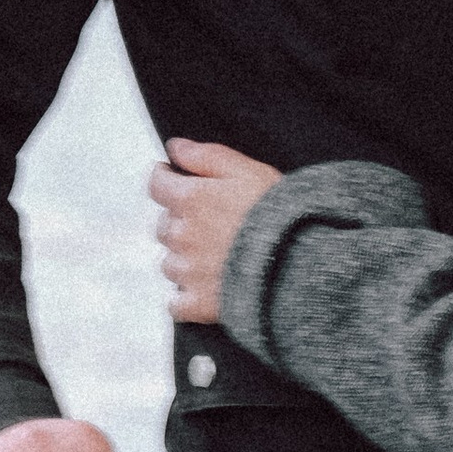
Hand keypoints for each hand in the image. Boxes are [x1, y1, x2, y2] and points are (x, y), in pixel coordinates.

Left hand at [151, 139, 281, 324]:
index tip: (172, 178)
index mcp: (190, 200)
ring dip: (184, 258)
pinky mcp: (197, 304)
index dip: (164, 179)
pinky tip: (206, 287)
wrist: (296, 263)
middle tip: (210, 220)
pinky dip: (185, 296)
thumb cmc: (276, 212)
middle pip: (163, 225)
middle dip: (180, 220)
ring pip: (169, 263)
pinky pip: (176, 303)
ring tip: (215, 255)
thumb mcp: (246, 170)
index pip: (156, 185)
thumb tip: (175, 147)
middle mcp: (182, 236)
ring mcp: (187, 273)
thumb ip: (205, 156)